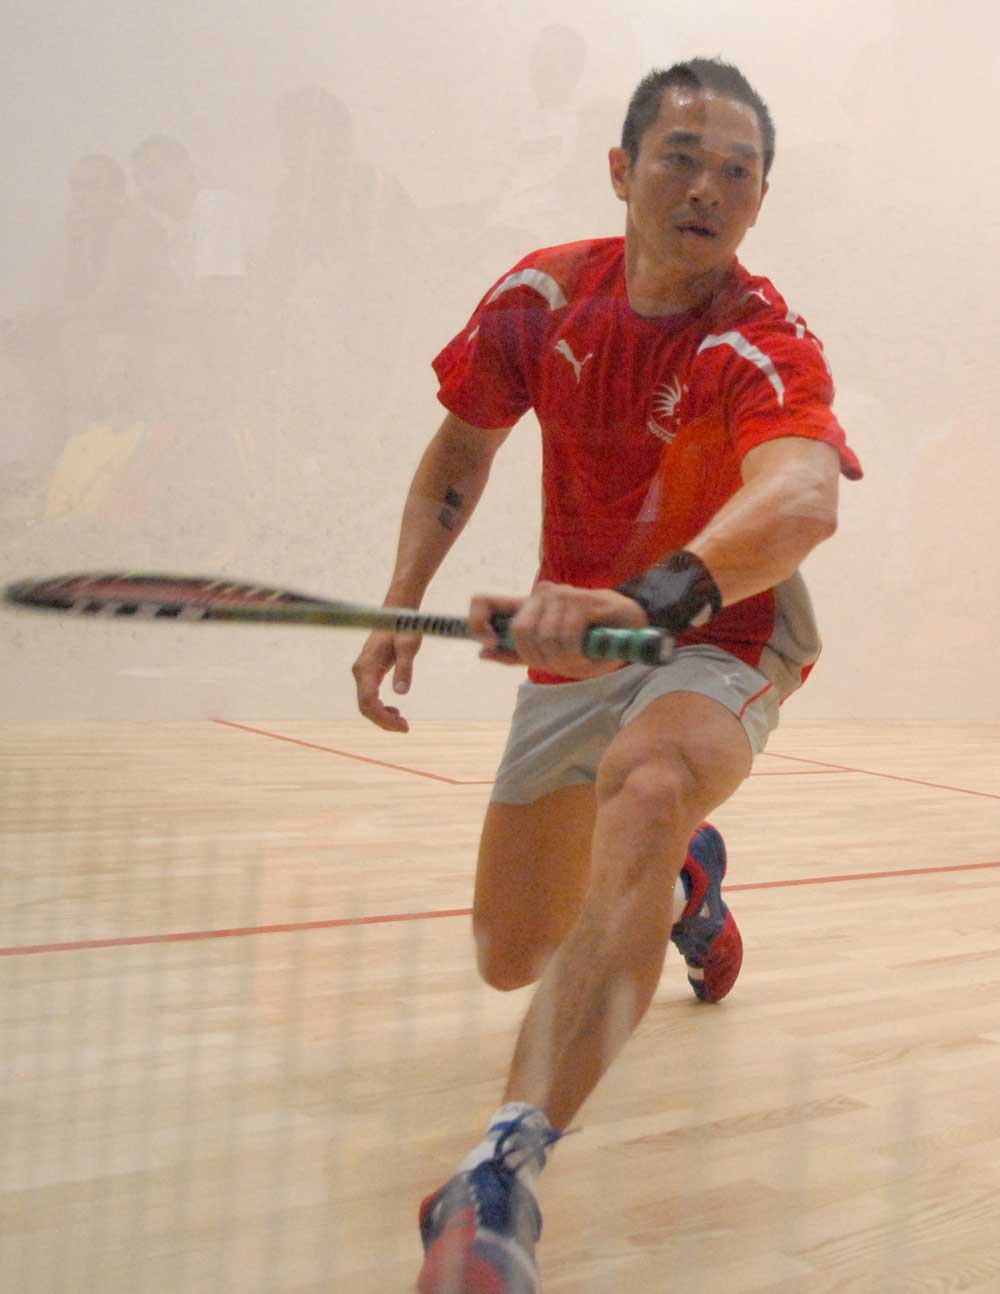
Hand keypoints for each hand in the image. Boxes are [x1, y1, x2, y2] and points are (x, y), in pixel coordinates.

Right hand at [351, 629, 421, 731]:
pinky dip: (381, 709)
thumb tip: (401, 693)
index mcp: (367, 667)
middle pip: (365, 706)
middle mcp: (360, 672)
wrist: (396, 615)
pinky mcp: (368, 674)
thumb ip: (404, 668)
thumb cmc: (403, 628)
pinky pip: (370, 697)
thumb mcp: (408, 646)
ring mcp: (363, 673)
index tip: (402, 726)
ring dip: (382, 717)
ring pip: (366, 704)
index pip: (369, 701)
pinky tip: (395, 712)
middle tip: (405, 728)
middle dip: (383, 721)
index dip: (383, 718)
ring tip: (402, 723)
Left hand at [468, 582, 648, 678]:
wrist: (634, 629)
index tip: (486, 643)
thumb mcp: (551, 655)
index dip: (477, 622)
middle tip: (563, 661)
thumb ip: (516, 654)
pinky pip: (566, 634)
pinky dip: (577, 651)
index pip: (484, 602)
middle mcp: (541, 595)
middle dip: (540, 657)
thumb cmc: (591, 643)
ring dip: (564, 658)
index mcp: (529, 608)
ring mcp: (561, 594)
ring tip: (581, 656)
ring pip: (544, 635)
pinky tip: (589, 649)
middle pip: (519, 630)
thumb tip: (482, 653)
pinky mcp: (581, 599)